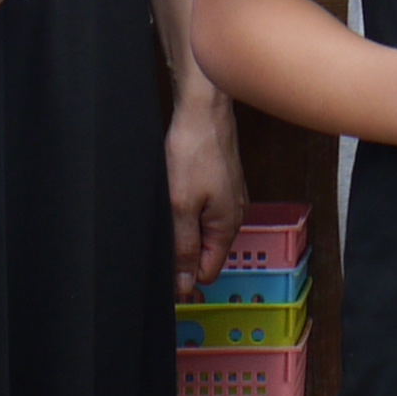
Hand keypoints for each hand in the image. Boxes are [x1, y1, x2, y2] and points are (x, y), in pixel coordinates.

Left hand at [166, 85, 248, 295]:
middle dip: (184, 251)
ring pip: (204, 230)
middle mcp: (234, 216)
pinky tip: (178, 193)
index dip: (185, 275)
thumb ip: (184, 247)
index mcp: (226, 226)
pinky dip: (189, 209)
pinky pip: (205, 210)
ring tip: (170, 207)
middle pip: (207, 252)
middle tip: (162, 230)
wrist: (204, 111)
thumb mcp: (181, 206)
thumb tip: (186, 285)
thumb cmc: (195, 152)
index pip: (208, 271)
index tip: (163, 267)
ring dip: (185, 228)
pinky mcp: (222, 184)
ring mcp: (229, 199)